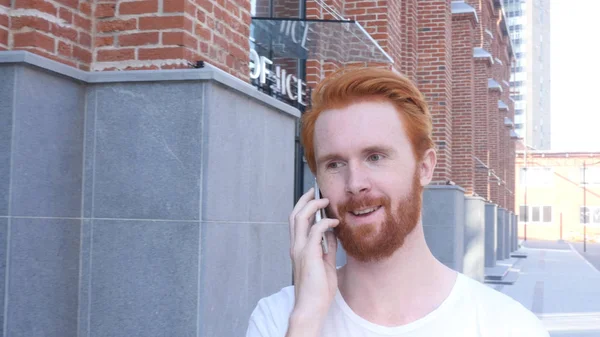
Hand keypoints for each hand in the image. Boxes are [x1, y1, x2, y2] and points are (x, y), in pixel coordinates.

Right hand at [287, 187, 338, 333]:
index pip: (296, 222)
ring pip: (300, 218)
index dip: (304, 207)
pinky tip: (335, 222)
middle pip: (294, 215)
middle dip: (304, 200)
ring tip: (325, 201)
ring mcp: (299, 250)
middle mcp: (296, 246)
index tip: (314, 197)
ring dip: (313, 206)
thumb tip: (332, 232)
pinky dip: (325, 222)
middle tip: (315, 190)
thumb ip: (327, 246)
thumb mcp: (326, 262)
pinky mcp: (308, 254)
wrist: (312, 306)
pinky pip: (315, 231)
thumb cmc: (318, 289)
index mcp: (298, 248)